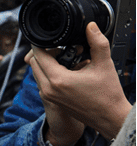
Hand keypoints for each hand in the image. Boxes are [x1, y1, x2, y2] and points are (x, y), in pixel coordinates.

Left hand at [28, 22, 129, 145]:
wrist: (111, 118)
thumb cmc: (108, 96)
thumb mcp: (104, 65)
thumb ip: (97, 43)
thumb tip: (91, 26)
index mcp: (57, 79)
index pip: (38, 55)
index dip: (43, 44)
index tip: (53, 40)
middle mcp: (48, 89)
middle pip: (34, 63)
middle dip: (46, 53)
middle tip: (64, 50)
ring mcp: (48, 96)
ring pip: (37, 72)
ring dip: (47, 63)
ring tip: (67, 60)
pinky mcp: (51, 101)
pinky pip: (42, 82)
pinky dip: (49, 74)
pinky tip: (68, 71)